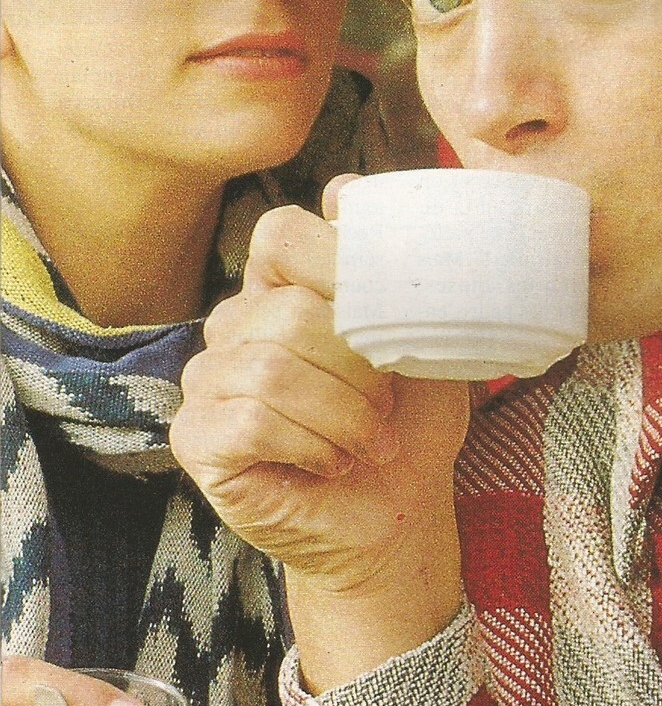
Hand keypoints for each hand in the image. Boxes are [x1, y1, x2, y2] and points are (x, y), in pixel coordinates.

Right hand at [170, 180, 469, 687]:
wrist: (397, 516)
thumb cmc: (409, 424)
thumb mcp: (421, 335)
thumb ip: (390, 264)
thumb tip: (346, 190)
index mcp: (284, 286)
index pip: (283, 234)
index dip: (339, 269)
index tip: (386, 326)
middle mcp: (235, 323)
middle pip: (289, 310)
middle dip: (359, 370)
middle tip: (386, 410)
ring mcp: (207, 380)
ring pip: (271, 368)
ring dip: (342, 415)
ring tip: (367, 442)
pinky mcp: (196, 438)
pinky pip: (248, 420)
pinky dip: (312, 446)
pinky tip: (330, 465)